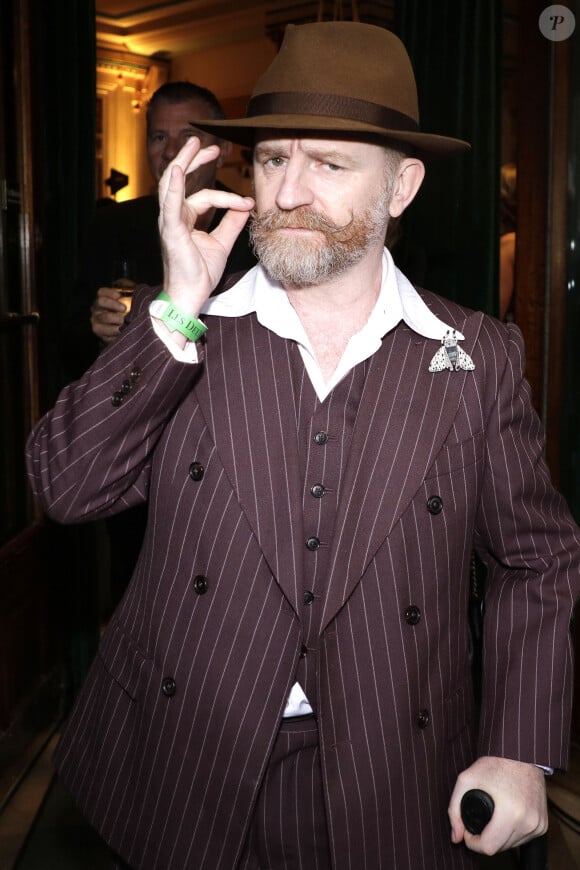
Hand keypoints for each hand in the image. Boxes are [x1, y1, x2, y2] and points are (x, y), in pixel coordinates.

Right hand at [90, 286, 128, 343]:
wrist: (128, 328)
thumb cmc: (129, 309)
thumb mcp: (130, 296)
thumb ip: (130, 289)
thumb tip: (133, 286)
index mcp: (103, 298)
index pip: (101, 292)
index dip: (109, 292)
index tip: (119, 295)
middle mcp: (97, 309)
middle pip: (100, 303)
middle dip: (112, 305)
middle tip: (124, 308)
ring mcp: (96, 321)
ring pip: (103, 319)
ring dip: (116, 321)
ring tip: (126, 322)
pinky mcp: (100, 334)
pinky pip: (105, 333)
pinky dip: (115, 333)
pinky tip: (123, 332)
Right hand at [158, 136, 253, 329]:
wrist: (190, 295)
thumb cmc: (200, 273)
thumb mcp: (222, 243)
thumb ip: (232, 223)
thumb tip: (246, 206)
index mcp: (185, 220)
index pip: (205, 197)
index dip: (228, 197)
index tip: (249, 202)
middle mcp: (174, 217)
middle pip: (181, 181)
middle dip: (194, 160)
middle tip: (211, 146)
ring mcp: (170, 223)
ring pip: (173, 186)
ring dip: (184, 162)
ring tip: (193, 144)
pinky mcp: (171, 232)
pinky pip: (170, 205)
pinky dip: (173, 186)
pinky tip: (177, 170)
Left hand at [448, 756, 547, 854]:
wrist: (521, 754)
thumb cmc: (494, 764)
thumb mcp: (466, 780)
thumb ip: (454, 810)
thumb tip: (456, 838)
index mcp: (510, 813)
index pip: (489, 847)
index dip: (473, 842)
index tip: (468, 831)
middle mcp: (527, 822)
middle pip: (500, 848)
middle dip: (485, 840)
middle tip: (479, 822)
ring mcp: (538, 825)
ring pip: (512, 846)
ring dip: (499, 838)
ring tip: (492, 819)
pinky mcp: (543, 825)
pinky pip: (523, 839)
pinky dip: (512, 834)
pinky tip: (506, 819)